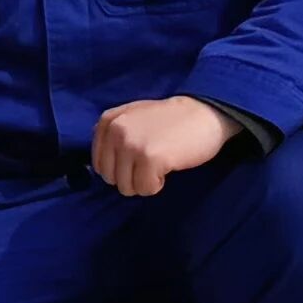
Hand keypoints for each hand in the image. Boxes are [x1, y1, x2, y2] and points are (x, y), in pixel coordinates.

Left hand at [89, 96, 235, 198]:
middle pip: (111, 178)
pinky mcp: (150, 158)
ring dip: (144, 183)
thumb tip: (100, 167)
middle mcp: (115, 131)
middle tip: (150, 164)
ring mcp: (131, 145)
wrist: (202, 114)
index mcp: (108, 121)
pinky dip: (157, 185)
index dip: (120, 169)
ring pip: (126, 187)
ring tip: (160, 164)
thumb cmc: (169, 120)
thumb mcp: (133, 117)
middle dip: (131, 178)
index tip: (138, 159)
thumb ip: (114, 136)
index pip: (99, 164)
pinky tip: (167, 168)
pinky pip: (145, 189)